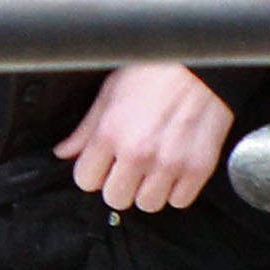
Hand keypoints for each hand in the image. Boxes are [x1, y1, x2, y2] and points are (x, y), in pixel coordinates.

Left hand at [55, 62, 233, 213]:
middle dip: (120, 185)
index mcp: (111, 132)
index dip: (93, 173)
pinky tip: (175, 169)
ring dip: (149, 190)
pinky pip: (179, 201)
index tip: (103, 165)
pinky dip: (177, 190)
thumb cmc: (157, 70)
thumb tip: (65, 151)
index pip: (85, 180)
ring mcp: (169, 163)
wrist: (204, 65)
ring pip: (148, 204)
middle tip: (129, 167)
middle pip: (115, 199)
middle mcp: (138, 152)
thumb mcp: (111, 91)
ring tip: (154, 167)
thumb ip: (87, 128)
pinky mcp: (198, 168)